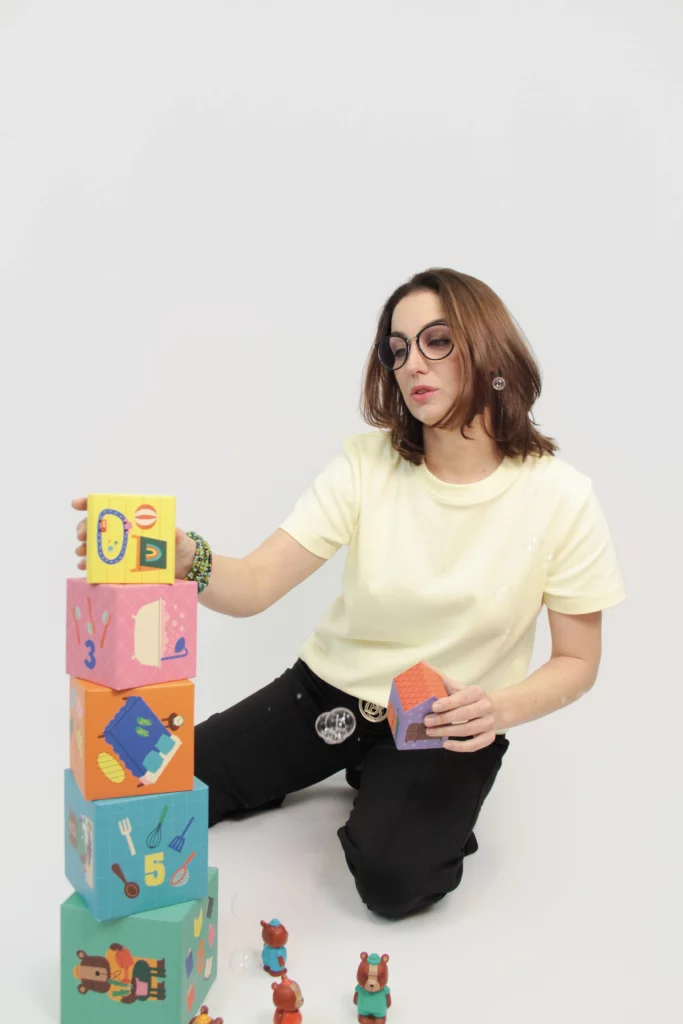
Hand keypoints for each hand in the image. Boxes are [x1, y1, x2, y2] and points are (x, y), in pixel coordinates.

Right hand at [71, 497, 196, 577]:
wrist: (183, 566)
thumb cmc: (178, 545)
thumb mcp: (178, 538)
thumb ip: (174, 534)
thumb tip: (172, 532)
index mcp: (132, 520)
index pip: (108, 507)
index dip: (89, 504)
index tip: (76, 504)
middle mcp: (122, 533)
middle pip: (96, 526)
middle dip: (85, 527)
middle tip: (83, 535)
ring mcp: (120, 549)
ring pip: (94, 545)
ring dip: (84, 547)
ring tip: (81, 550)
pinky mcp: (120, 567)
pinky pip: (99, 565)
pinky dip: (89, 565)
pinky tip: (83, 566)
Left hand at [422, 663, 497, 751]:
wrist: (496, 710)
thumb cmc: (471, 699)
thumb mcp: (459, 687)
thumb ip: (442, 679)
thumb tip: (424, 665)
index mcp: (478, 692)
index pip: (463, 697)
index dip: (449, 703)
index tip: (434, 707)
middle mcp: (486, 707)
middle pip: (464, 715)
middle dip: (444, 719)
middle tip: (427, 722)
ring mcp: (489, 723)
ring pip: (467, 730)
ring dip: (447, 732)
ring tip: (431, 732)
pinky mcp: (489, 737)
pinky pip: (475, 745)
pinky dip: (460, 747)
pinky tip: (446, 744)